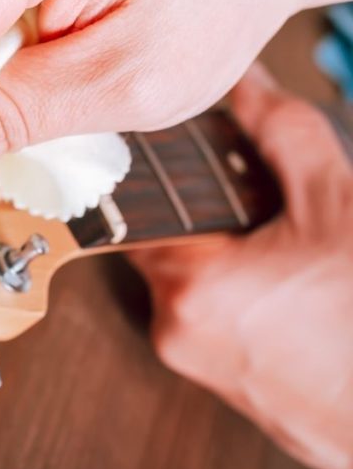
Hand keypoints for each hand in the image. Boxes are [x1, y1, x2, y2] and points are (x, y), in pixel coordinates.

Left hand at [129, 64, 352, 468]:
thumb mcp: (334, 205)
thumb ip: (281, 135)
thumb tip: (245, 83)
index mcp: (189, 284)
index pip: (135, 210)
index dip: (160, 180)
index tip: (183, 163)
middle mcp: (175, 329)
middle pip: (167, 245)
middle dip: (210, 222)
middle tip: (264, 213)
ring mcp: (196, 363)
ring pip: (192, 283)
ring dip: (230, 261)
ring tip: (288, 258)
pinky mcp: (222, 385)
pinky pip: (214, 321)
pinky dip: (244, 299)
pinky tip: (292, 295)